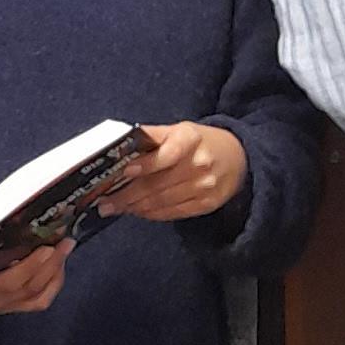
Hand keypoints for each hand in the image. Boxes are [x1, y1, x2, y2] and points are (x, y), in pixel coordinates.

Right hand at [0, 237, 67, 315]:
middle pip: (30, 289)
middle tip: (65, 242)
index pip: (9, 283)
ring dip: (56, 274)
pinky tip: (56, 266)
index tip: (46, 248)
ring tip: (64, 250)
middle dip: (52, 265)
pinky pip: (37, 300)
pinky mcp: (10, 305)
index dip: (30, 267)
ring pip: (38, 297)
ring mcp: (3, 306)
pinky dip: (52, 283)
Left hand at [102, 121, 246, 222]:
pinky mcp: (207, 204)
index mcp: (190, 139)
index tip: (124, 171)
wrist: (239, 158)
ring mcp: (205, 187)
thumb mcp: (179, 130)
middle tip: (105, 203)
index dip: (145, 164)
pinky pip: (173, 213)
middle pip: (158, 184)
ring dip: (135, 207)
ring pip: (162, 201)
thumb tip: (120, 144)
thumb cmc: (200, 142)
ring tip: (116, 208)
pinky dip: (152, 214)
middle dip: (127, 195)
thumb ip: (152, 136)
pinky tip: (138, 211)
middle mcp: (199, 164)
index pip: (166, 154)